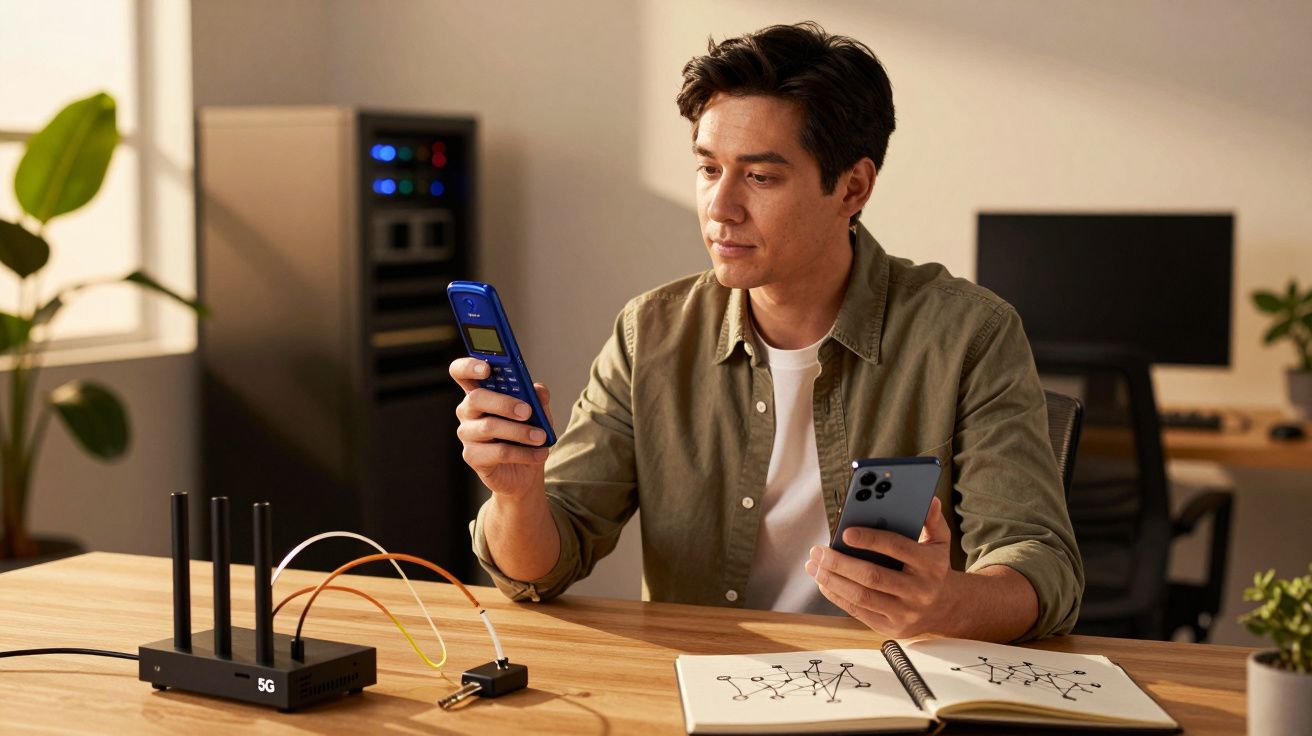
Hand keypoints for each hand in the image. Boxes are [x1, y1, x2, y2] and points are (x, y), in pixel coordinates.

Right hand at [449, 357, 554, 500]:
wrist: (525, 472)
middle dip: (504, 402)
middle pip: (476, 397)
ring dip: (520, 432)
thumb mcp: (538, 413)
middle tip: (527, 411)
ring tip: (541, 437)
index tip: (487, 368)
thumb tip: (538, 389)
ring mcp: (467, 434)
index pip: (461, 371)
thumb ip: (537, 398)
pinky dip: (523, 453)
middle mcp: (468, 410)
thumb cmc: (527, 435)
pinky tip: (540, 454)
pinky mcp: (472, 456)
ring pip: (489, 426)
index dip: (469, 366)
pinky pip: (497, 452)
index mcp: (480, 391)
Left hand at [805, 496, 953, 637]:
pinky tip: (823, 582)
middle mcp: (919, 591)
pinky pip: (858, 611)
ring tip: (814, 565)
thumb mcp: (939, 542)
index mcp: (931, 565)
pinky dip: (837, 596)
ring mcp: (905, 612)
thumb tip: (929, 500)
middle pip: (873, 576)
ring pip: (861, 596)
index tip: (845, 532)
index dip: (869, 539)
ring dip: (832, 580)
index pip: (896, 548)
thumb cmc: (933, 568)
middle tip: (818, 550)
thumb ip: (931, 520)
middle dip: (840, 563)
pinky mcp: (891, 627)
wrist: (946, 608)